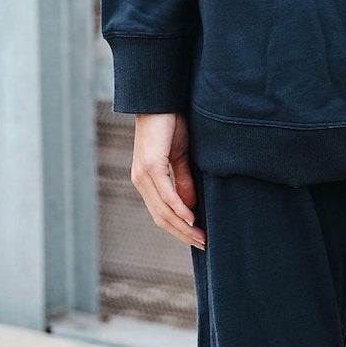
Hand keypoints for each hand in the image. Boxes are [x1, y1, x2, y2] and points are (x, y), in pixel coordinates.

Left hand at [130, 112, 204, 248]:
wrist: (159, 101)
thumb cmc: (170, 125)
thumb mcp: (179, 157)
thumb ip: (183, 181)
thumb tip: (190, 207)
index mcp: (146, 181)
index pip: (161, 214)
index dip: (179, 230)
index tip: (198, 241)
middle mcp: (141, 181)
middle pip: (161, 218)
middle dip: (183, 234)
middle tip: (204, 246)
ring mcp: (144, 174)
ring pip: (163, 210)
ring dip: (183, 226)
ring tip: (201, 238)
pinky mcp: (151, 165)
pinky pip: (166, 193)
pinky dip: (179, 207)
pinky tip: (191, 217)